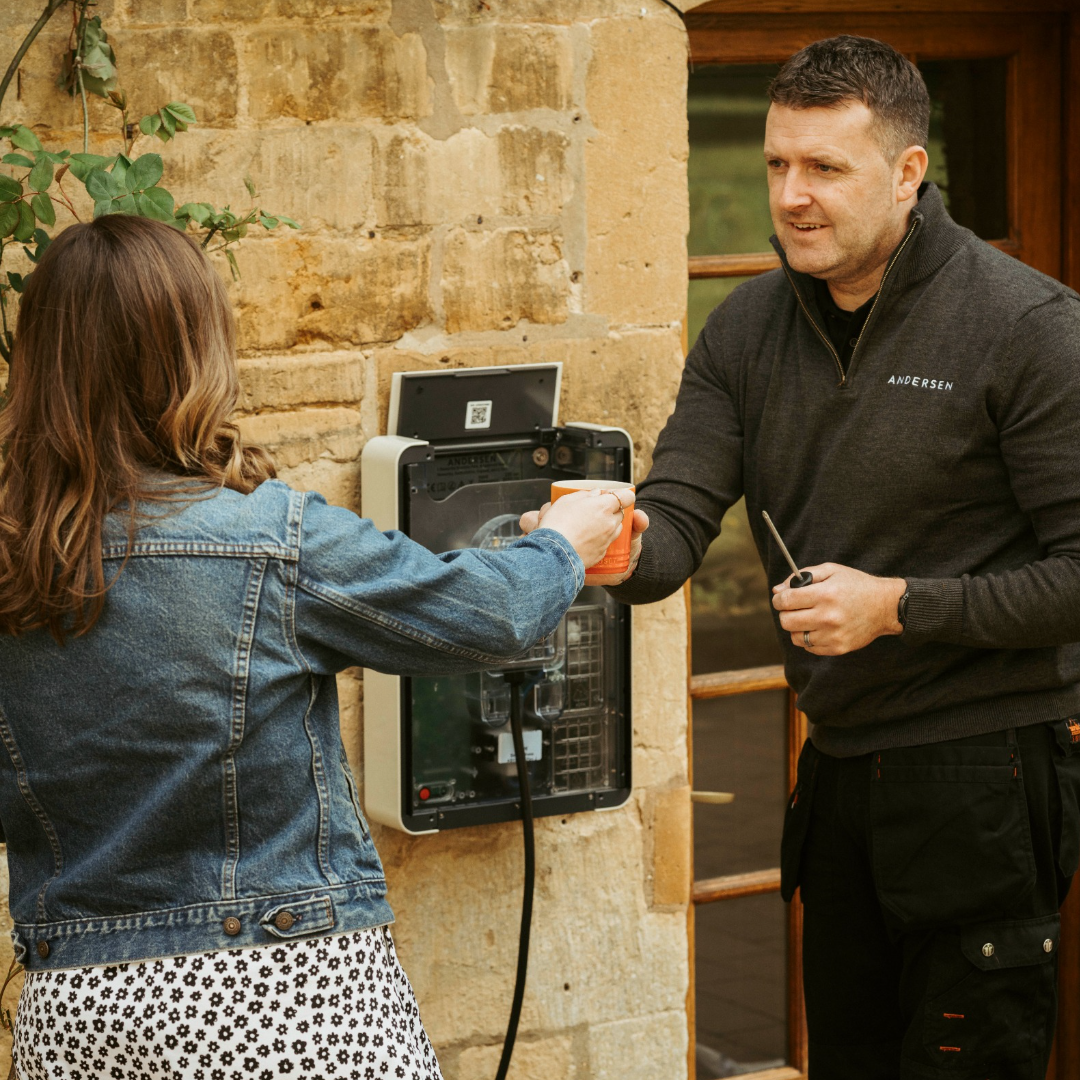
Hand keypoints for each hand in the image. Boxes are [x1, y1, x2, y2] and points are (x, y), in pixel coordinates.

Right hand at [518, 490, 643, 574]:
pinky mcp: (602, 553)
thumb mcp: (566, 501)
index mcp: (604, 506)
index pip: (627, 497)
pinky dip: (600, 539)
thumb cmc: (557, 524)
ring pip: (615, 529)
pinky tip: (585, 539)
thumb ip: (584, 495)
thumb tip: (595, 493)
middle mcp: (610, 523)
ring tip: (589, 526)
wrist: (553, 553)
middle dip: (611, 510)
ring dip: (607, 525)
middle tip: (595, 510)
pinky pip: (606, 543)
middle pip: (620, 513)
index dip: (624, 495)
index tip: (616, 495)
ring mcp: (607, 539)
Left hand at [771, 563, 905, 655]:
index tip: (781, 598)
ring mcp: (833, 635)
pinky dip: (809, 638)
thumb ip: (802, 577)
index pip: (785, 601)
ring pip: (796, 637)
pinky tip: (819, 627)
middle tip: (794, 608)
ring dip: (797, 627)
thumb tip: (777, 590)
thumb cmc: (856, 585)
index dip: (778, 599)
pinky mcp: (838, 648)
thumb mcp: (831, 571)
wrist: (885, 606)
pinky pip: (809, 647)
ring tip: (808, 618)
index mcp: (825, 594)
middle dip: (785, 613)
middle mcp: (828, 616)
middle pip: (786, 621)